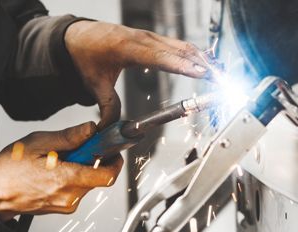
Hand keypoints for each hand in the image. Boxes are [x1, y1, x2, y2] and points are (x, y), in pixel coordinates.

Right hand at [0, 122, 122, 220]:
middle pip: (99, 177)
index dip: (115, 161)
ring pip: (89, 183)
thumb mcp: (38, 143)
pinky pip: (79, 190)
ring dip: (83, 169)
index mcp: (66, 180)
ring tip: (61, 161)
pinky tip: (57, 171)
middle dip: (95, 161)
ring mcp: (68, 205)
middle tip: (79, 149)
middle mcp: (71, 197)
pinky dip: (75, 178)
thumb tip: (91, 130)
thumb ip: (68, 137)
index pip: (107, 175)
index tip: (113, 150)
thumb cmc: (10, 170)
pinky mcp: (65, 208)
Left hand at [65, 21, 211, 127]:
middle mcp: (141, 38)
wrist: (77, 36)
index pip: (160, 57)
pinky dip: (194, 54)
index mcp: (126, 47)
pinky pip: (178, 45)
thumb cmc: (85, 55)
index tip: (200, 72)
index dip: (182, 65)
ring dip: (202, 59)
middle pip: (178, 50)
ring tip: (219, 73)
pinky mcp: (153, 38)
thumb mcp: (93, 84)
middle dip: (201, 64)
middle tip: (220, 78)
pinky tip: (206, 62)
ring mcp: (149, 36)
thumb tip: (110, 129)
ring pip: (182, 46)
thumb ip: (106, 107)